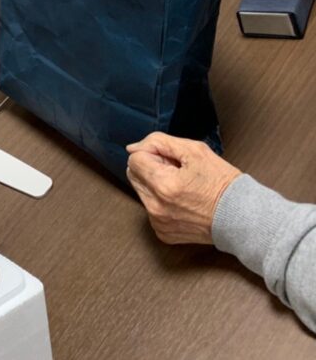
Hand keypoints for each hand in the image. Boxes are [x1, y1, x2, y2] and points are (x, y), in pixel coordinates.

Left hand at [126, 132, 241, 244]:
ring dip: (155, 185)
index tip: (171, 160)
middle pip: (134, 176)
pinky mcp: (163, 233)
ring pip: (141, 192)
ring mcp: (159, 222)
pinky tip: (183, 202)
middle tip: (177, 171)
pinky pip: (151, 210)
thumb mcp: (195, 150)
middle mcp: (157, 207)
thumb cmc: (222, 183)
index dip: (153, 154)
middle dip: (151, 168)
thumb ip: (158, 142)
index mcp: (163, 184)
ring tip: (182, 187)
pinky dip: (161, 202)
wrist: (243, 217)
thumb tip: (132, 148)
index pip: (135, 159)